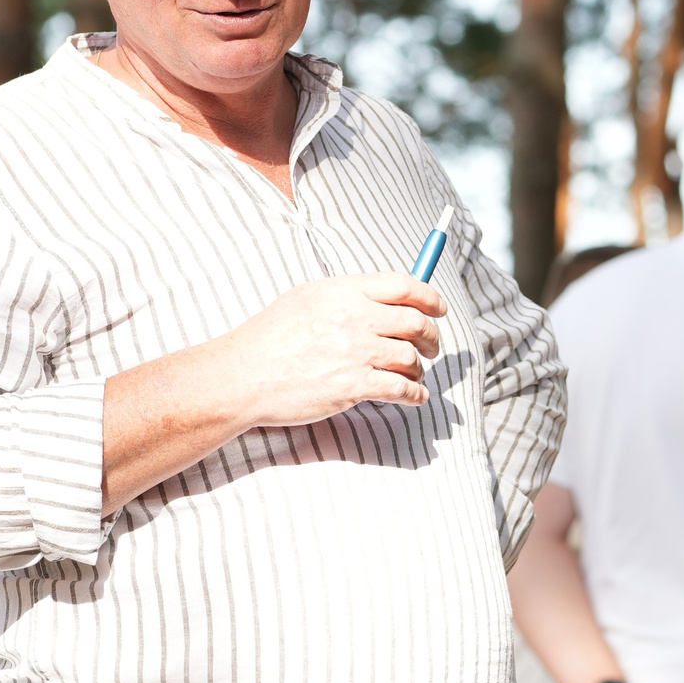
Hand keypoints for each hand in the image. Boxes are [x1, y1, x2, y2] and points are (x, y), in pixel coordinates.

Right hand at [214, 273, 447, 428]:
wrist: (243, 375)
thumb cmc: (271, 338)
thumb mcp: (307, 299)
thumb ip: (347, 296)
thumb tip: (386, 300)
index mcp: (344, 290)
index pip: (404, 285)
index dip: (430, 297)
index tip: (439, 309)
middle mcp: (355, 317)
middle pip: (415, 322)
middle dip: (432, 337)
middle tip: (432, 347)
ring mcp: (356, 352)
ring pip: (411, 357)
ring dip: (420, 369)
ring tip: (414, 375)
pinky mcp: (354, 386)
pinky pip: (401, 389)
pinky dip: (415, 395)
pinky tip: (414, 397)